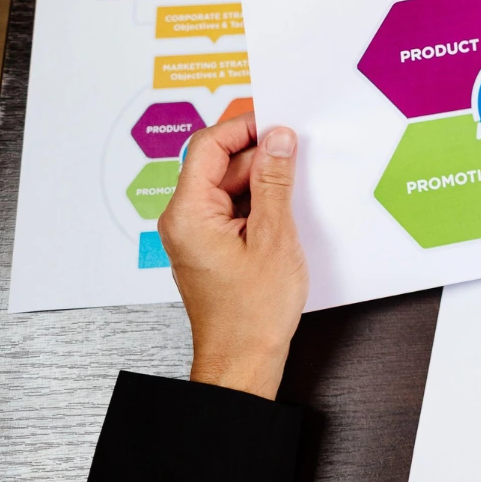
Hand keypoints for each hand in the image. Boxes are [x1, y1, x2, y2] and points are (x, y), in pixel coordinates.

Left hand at [157, 114, 307, 399]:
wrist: (243, 359)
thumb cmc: (251, 313)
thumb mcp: (274, 237)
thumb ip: (275, 182)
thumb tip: (279, 140)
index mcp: (188, 213)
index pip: (208, 146)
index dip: (244, 128)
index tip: (277, 122)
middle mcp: (183, 220)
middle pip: (218, 164)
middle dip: (258, 156)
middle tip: (297, 155)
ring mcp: (195, 233)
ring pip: (228, 186)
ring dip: (261, 182)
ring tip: (294, 194)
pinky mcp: (210, 245)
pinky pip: (232, 208)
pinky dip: (258, 204)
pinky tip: (283, 214)